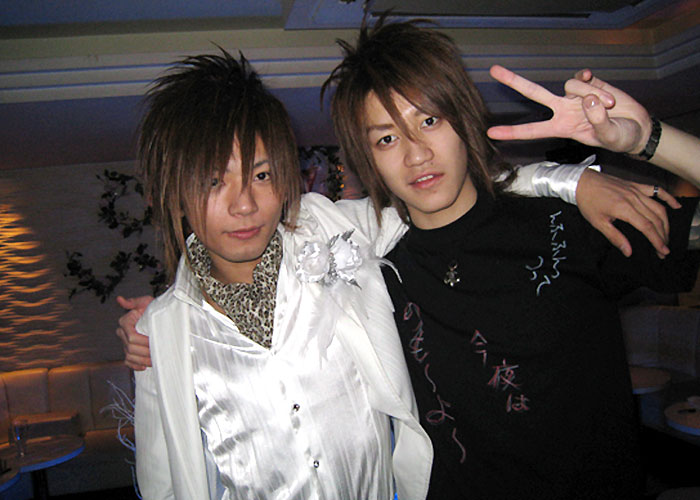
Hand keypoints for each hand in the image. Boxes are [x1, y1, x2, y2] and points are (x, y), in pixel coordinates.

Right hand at [116, 295, 153, 370]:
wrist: (154, 315)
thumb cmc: (150, 308)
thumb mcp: (145, 301)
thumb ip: (134, 301)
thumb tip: (120, 299)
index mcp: (125, 322)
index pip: (131, 336)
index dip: (143, 341)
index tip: (153, 341)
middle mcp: (123, 333)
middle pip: (130, 348)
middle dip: (144, 352)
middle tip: (157, 352)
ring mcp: (124, 342)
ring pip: (129, 355)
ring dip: (142, 360)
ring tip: (154, 360)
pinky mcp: (128, 350)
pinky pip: (128, 361)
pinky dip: (135, 365)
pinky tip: (143, 366)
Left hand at [487, 65, 651, 154]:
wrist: (637, 128)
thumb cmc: (620, 138)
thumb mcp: (610, 137)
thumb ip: (599, 122)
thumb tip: (590, 99)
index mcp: (562, 128)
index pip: (532, 130)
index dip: (512, 132)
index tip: (491, 133)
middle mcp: (563, 109)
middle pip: (534, 93)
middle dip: (514, 81)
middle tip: (493, 70)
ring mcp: (575, 95)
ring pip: (570, 85)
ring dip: (592, 95)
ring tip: (610, 107)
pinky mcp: (589, 83)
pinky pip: (583, 77)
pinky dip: (594, 83)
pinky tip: (603, 89)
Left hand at [576, 169, 678, 257]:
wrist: (582, 182)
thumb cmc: (587, 202)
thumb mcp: (598, 223)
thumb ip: (615, 237)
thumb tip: (628, 251)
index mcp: (624, 209)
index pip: (647, 228)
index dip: (657, 241)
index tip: (662, 251)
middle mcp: (634, 199)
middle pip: (656, 219)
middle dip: (662, 236)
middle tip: (663, 249)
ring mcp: (636, 191)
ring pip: (658, 208)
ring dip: (666, 223)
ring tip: (666, 236)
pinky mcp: (636, 186)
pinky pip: (656, 190)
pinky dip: (668, 198)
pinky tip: (676, 206)